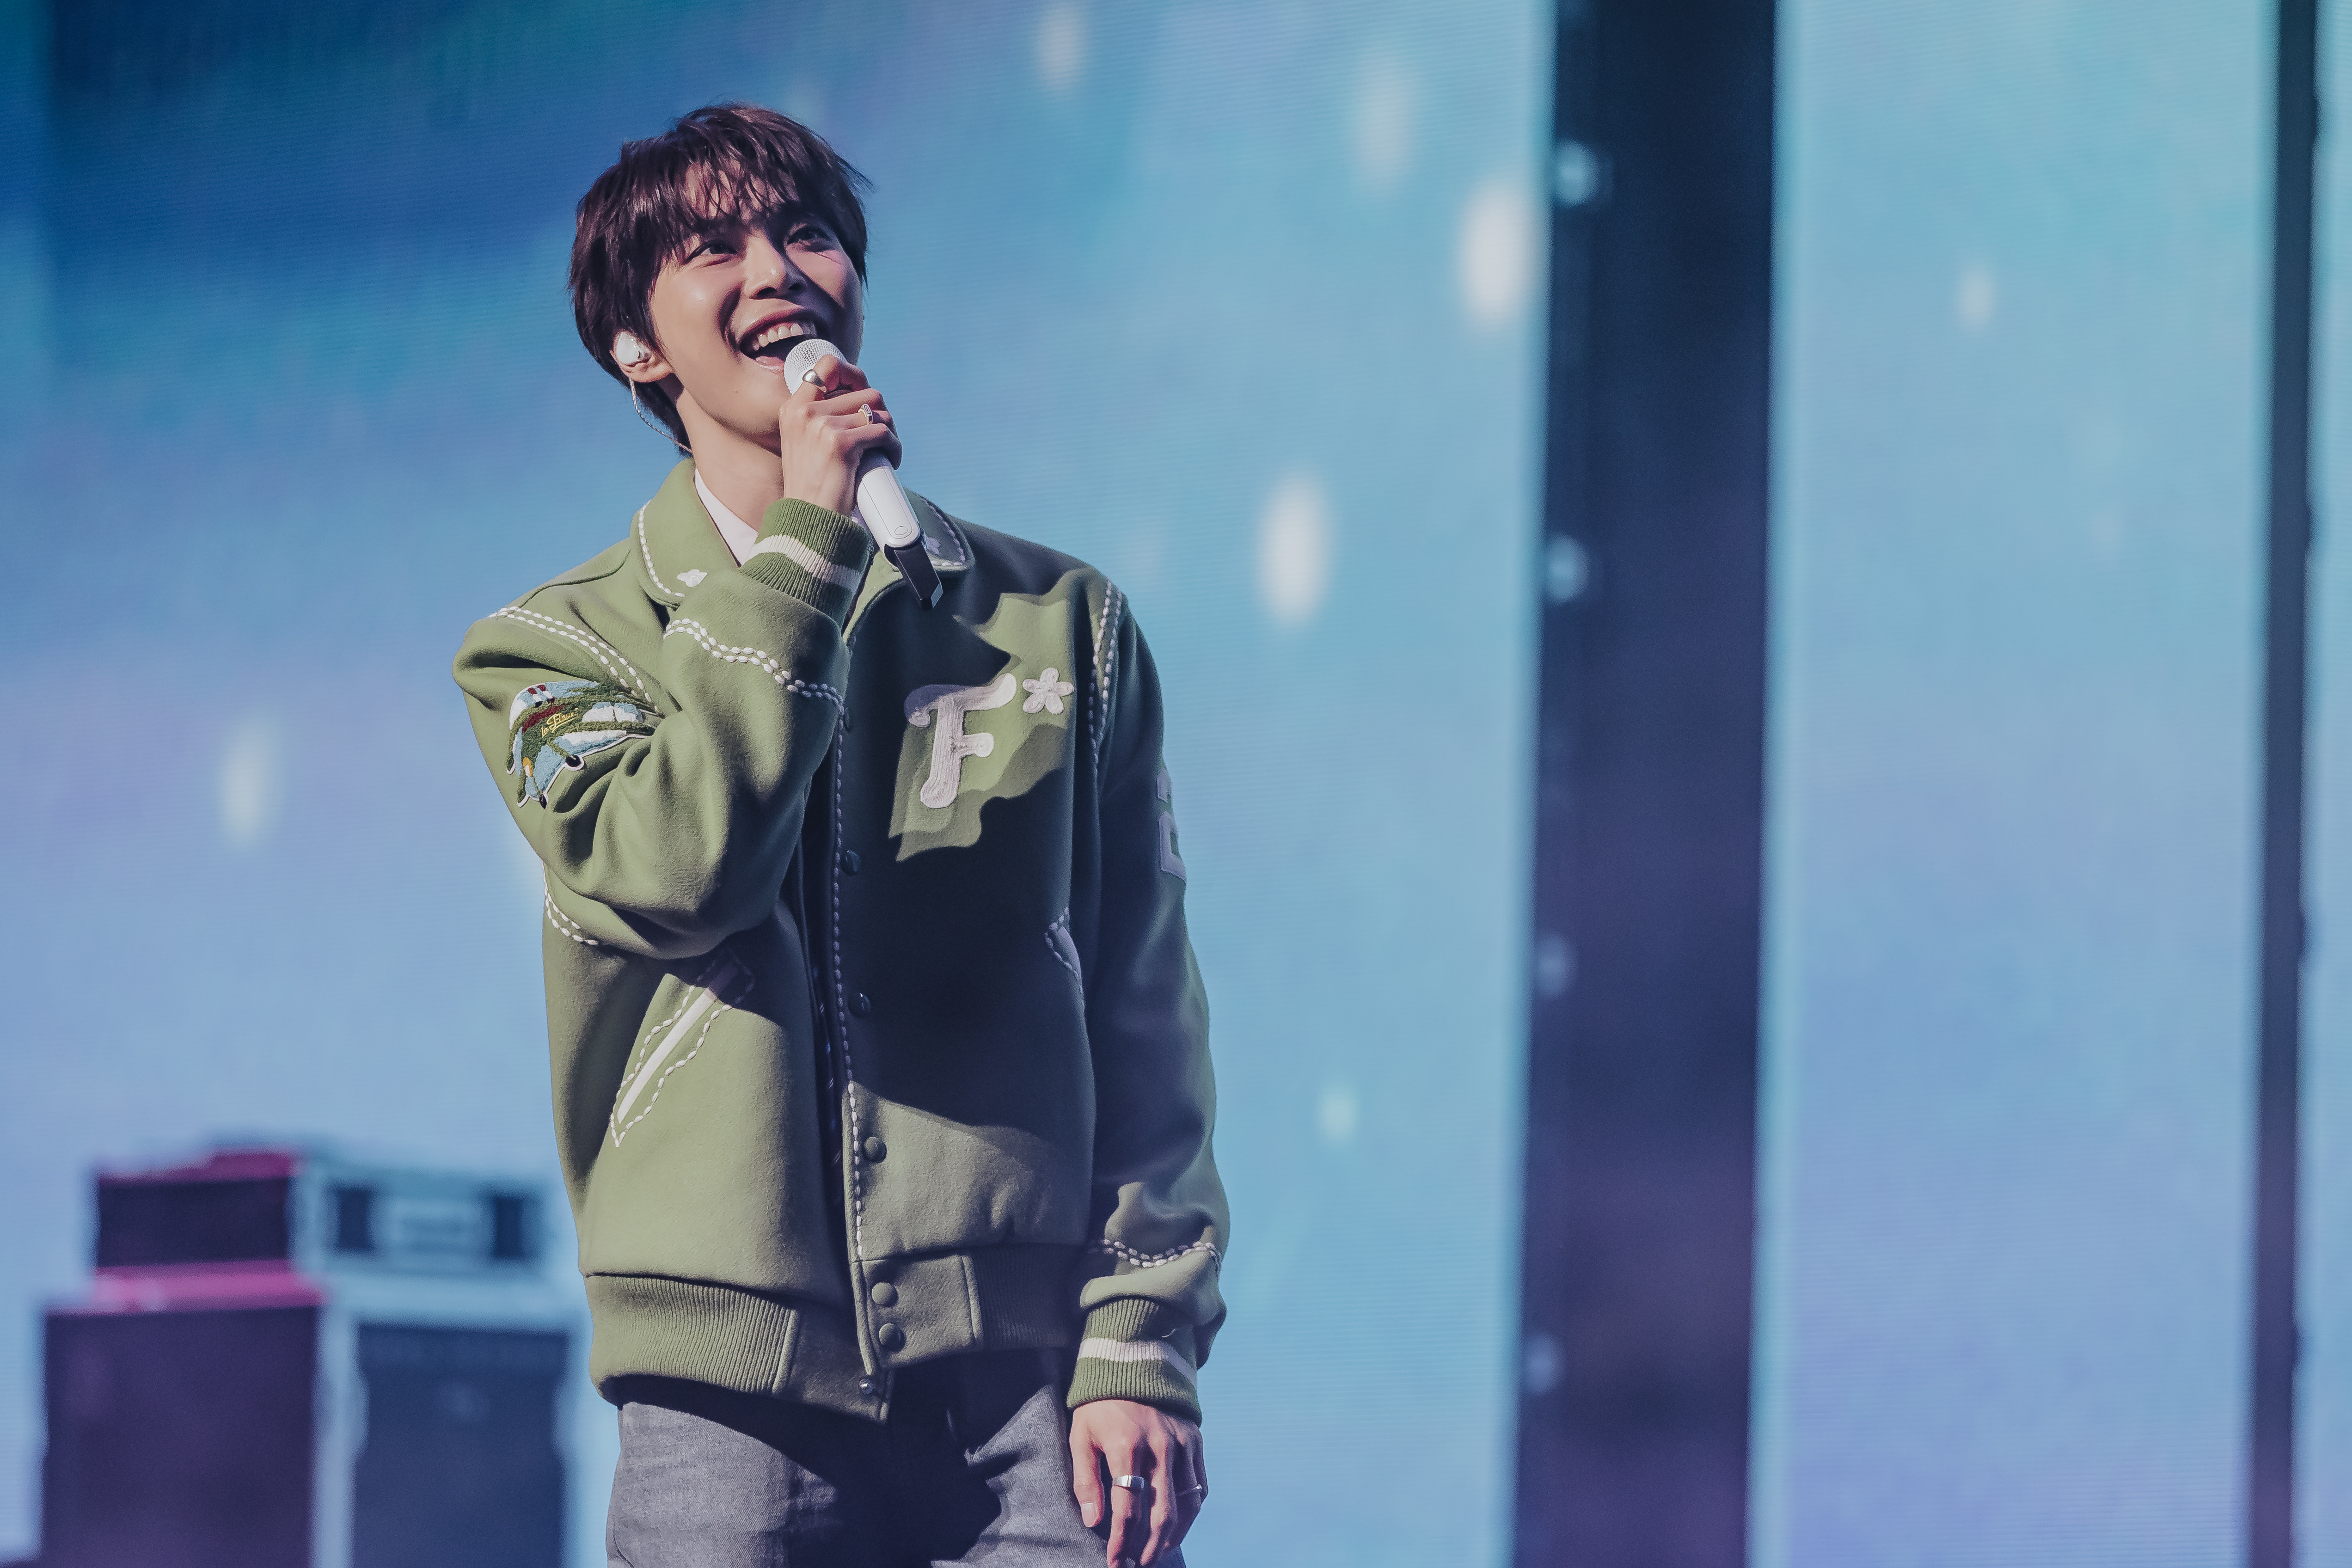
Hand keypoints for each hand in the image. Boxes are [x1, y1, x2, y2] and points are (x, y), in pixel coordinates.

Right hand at [776, 353, 901, 516]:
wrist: (809, 521)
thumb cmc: (814, 487)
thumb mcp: (807, 444)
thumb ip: (823, 418)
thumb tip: (865, 399)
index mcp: (793, 408)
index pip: (828, 366)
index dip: (853, 375)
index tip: (866, 399)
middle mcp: (804, 411)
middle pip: (865, 391)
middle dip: (881, 413)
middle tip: (882, 438)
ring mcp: (821, 425)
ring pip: (878, 410)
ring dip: (890, 431)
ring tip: (884, 451)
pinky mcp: (840, 443)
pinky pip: (882, 432)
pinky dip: (893, 447)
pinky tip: (890, 460)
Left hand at [1069, 1399, 1205, 1566]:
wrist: (1133, 1364)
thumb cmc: (1100, 1406)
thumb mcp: (1081, 1436)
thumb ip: (1085, 1478)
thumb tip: (1092, 1520)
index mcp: (1127, 1446)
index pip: (1127, 1506)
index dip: (1120, 1540)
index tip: (1114, 1562)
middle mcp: (1160, 1447)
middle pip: (1161, 1511)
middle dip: (1150, 1547)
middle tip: (1138, 1565)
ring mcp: (1182, 1444)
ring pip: (1186, 1503)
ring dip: (1174, 1535)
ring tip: (1158, 1553)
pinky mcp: (1195, 1441)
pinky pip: (1200, 1486)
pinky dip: (1191, 1512)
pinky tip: (1178, 1527)